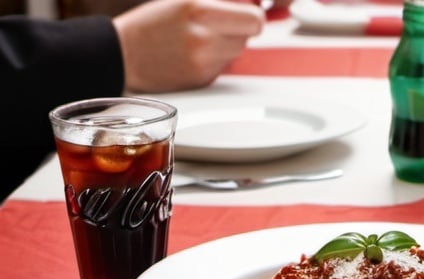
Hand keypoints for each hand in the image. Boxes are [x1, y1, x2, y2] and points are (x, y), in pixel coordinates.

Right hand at [114, 0, 264, 92]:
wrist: (123, 54)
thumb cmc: (153, 23)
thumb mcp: (185, 0)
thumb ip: (222, 1)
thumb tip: (254, 3)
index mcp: (201, 11)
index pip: (255, 20)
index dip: (252, 14)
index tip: (245, 12)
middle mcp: (204, 39)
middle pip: (248, 36)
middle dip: (237, 28)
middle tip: (216, 23)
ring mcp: (204, 63)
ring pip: (237, 51)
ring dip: (227, 43)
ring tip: (200, 37)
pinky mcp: (202, 80)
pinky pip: (223, 66)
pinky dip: (214, 59)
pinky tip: (193, 53)